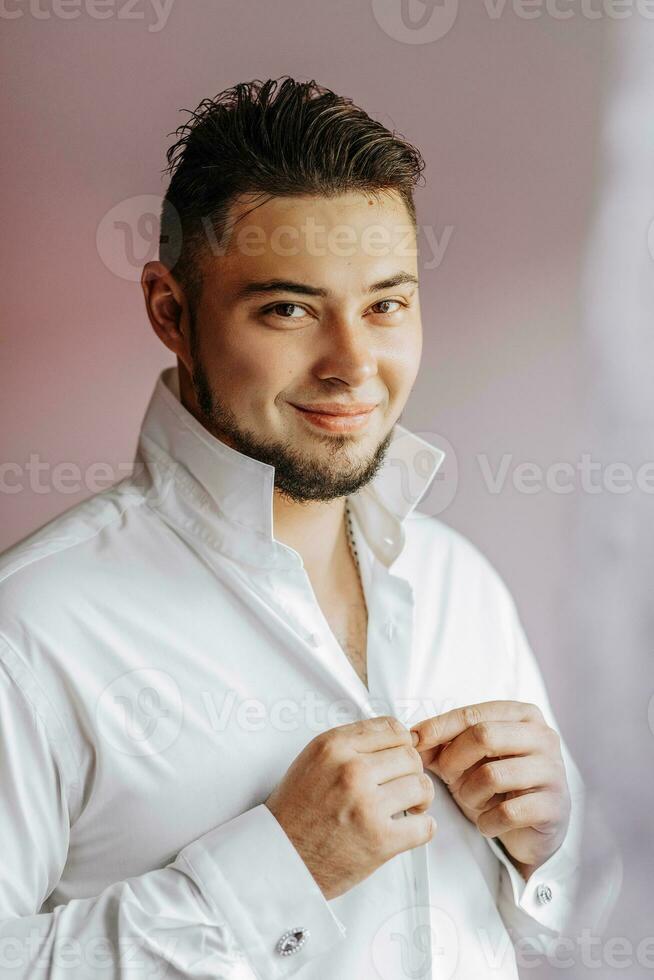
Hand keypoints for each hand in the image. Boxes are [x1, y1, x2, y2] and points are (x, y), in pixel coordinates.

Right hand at [265, 715, 436, 899]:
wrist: (278, 857)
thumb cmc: (296, 810)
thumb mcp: (314, 760)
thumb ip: (351, 745)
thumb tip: (397, 737)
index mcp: (333, 746)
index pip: (392, 728)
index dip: (402, 743)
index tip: (400, 757)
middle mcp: (350, 770)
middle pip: (410, 756)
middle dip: (411, 772)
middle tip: (403, 786)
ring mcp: (366, 805)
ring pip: (421, 786)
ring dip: (420, 799)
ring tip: (409, 807)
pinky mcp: (379, 840)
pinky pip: (424, 826)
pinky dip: (422, 828)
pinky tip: (409, 828)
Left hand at [410, 701, 570, 876]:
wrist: (533, 828)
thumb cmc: (499, 785)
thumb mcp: (467, 758)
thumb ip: (440, 744)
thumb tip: (409, 737)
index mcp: (522, 715)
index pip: (473, 713)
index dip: (439, 726)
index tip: (413, 739)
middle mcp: (543, 736)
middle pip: (483, 736)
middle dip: (455, 760)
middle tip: (448, 778)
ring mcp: (552, 771)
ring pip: (493, 774)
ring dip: (470, 794)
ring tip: (472, 801)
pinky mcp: (554, 807)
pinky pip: (508, 812)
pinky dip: (488, 821)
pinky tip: (488, 823)